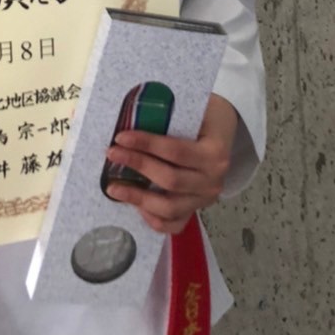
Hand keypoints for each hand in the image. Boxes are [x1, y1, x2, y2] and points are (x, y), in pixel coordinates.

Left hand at [105, 92, 238, 235]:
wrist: (222, 132)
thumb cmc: (203, 118)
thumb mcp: (192, 110)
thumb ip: (167, 117)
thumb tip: (129, 121)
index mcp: (214, 153)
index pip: (176, 151)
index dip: (147, 144)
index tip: (121, 137)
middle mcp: (212, 181)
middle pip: (170, 180)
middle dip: (138, 166)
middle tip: (112, 154)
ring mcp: (205, 199)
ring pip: (170, 207)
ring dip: (138, 198)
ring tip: (114, 188)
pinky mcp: (196, 210)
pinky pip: (174, 224)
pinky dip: (153, 219)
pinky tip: (136, 206)